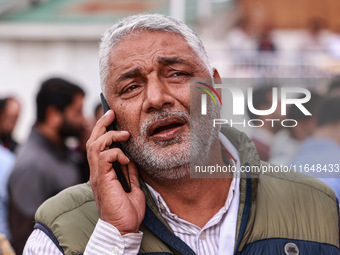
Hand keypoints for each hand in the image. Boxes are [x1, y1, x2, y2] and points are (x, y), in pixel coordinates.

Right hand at [86, 110, 144, 234]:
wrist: (124, 227)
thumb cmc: (127, 210)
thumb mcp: (132, 185)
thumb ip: (129, 172)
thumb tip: (131, 159)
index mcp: (103, 172)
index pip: (98, 146)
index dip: (103, 130)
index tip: (112, 118)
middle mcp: (97, 171)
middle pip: (93, 141)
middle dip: (101, 124)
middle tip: (111, 112)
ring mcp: (98, 175)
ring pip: (95, 145)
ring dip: (110, 136)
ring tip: (124, 134)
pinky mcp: (102, 179)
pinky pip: (104, 157)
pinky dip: (116, 153)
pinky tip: (126, 160)